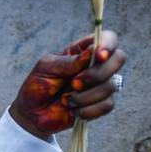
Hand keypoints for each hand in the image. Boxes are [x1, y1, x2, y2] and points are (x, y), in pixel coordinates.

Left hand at [9, 31, 124, 137]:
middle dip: (98, 73)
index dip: (108, 44)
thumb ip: (69, 61)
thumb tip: (92, 52)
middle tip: (74, 83)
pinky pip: (107, 105)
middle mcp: (96, 65)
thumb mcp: (46, 67)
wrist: (31, 113)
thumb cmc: (38, 85)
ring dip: (85, 96)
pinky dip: (89, 110)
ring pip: (111, 85)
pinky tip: (73, 110)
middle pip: (119, 59)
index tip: (98, 56)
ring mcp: (100, 84)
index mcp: (83, 51)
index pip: (108, 38)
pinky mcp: (100, 104)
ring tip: (65, 100)